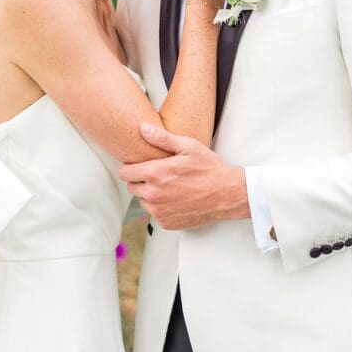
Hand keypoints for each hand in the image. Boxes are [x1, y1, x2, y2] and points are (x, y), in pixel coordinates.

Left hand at [119, 123, 249, 229]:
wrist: (227, 194)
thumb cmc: (209, 169)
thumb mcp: (187, 147)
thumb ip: (162, 138)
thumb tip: (143, 128)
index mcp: (154, 174)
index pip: (125, 173)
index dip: (130, 167)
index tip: (139, 165)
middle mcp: (153, 195)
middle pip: (132, 187)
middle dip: (141, 180)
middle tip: (158, 174)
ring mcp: (159, 211)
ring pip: (143, 201)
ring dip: (150, 194)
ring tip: (170, 186)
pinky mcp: (167, 223)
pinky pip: (155, 213)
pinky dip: (162, 207)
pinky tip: (176, 198)